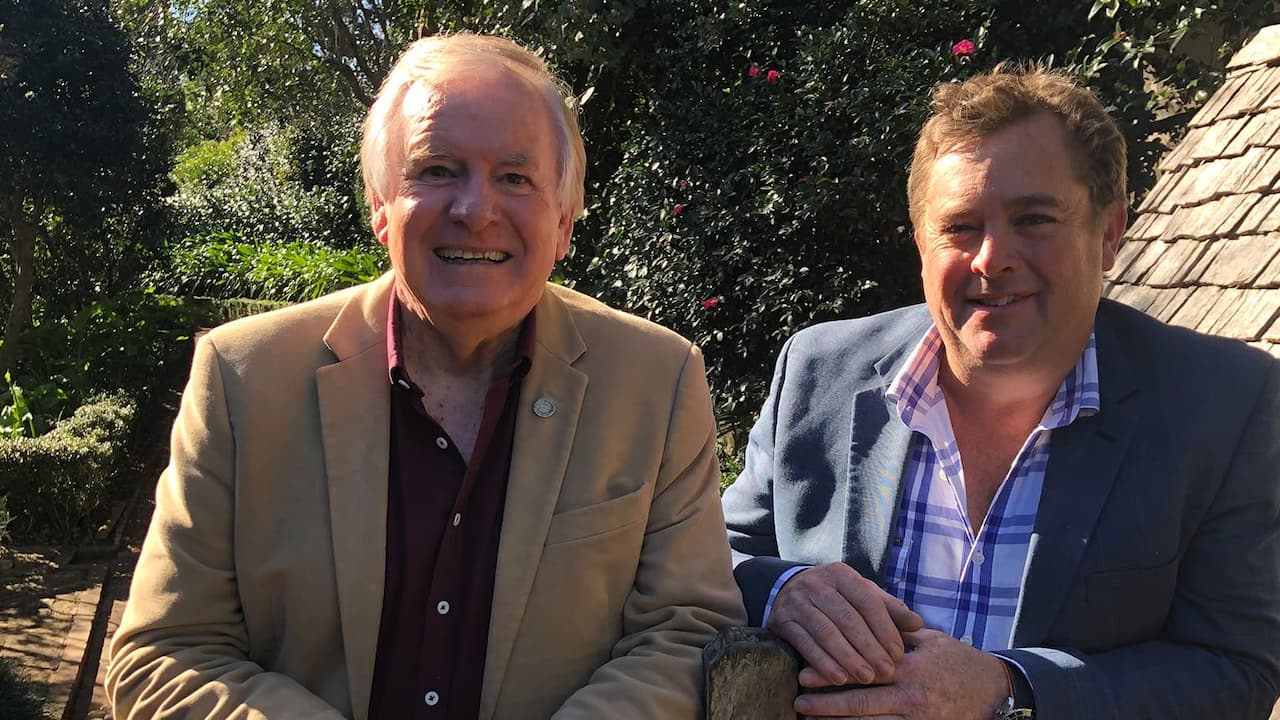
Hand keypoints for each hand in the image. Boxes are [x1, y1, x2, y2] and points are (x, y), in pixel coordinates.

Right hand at [766, 563, 922, 686]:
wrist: (786, 590)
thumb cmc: (835, 597)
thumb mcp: (861, 594)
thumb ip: (889, 608)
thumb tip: (917, 624)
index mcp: (841, 574)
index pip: (867, 601)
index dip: (884, 628)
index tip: (897, 653)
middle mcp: (817, 584)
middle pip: (847, 618)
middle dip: (868, 648)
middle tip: (885, 672)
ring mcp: (797, 601)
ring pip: (826, 632)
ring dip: (847, 657)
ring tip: (865, 678)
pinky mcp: (782, 620)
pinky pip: (804, 643)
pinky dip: (822, 662)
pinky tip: (837, 679)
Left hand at [793, 629, 1008, 718]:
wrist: (995, 691)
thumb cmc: (959, 661)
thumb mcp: (930, 640)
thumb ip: (896, 633)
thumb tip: (863, 618)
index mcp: (910, 669)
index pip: (864, 672)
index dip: (833, 675)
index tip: (805, 675)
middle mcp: (912, 698)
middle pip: (861, 704)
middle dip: (827, 705)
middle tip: (799, 702)